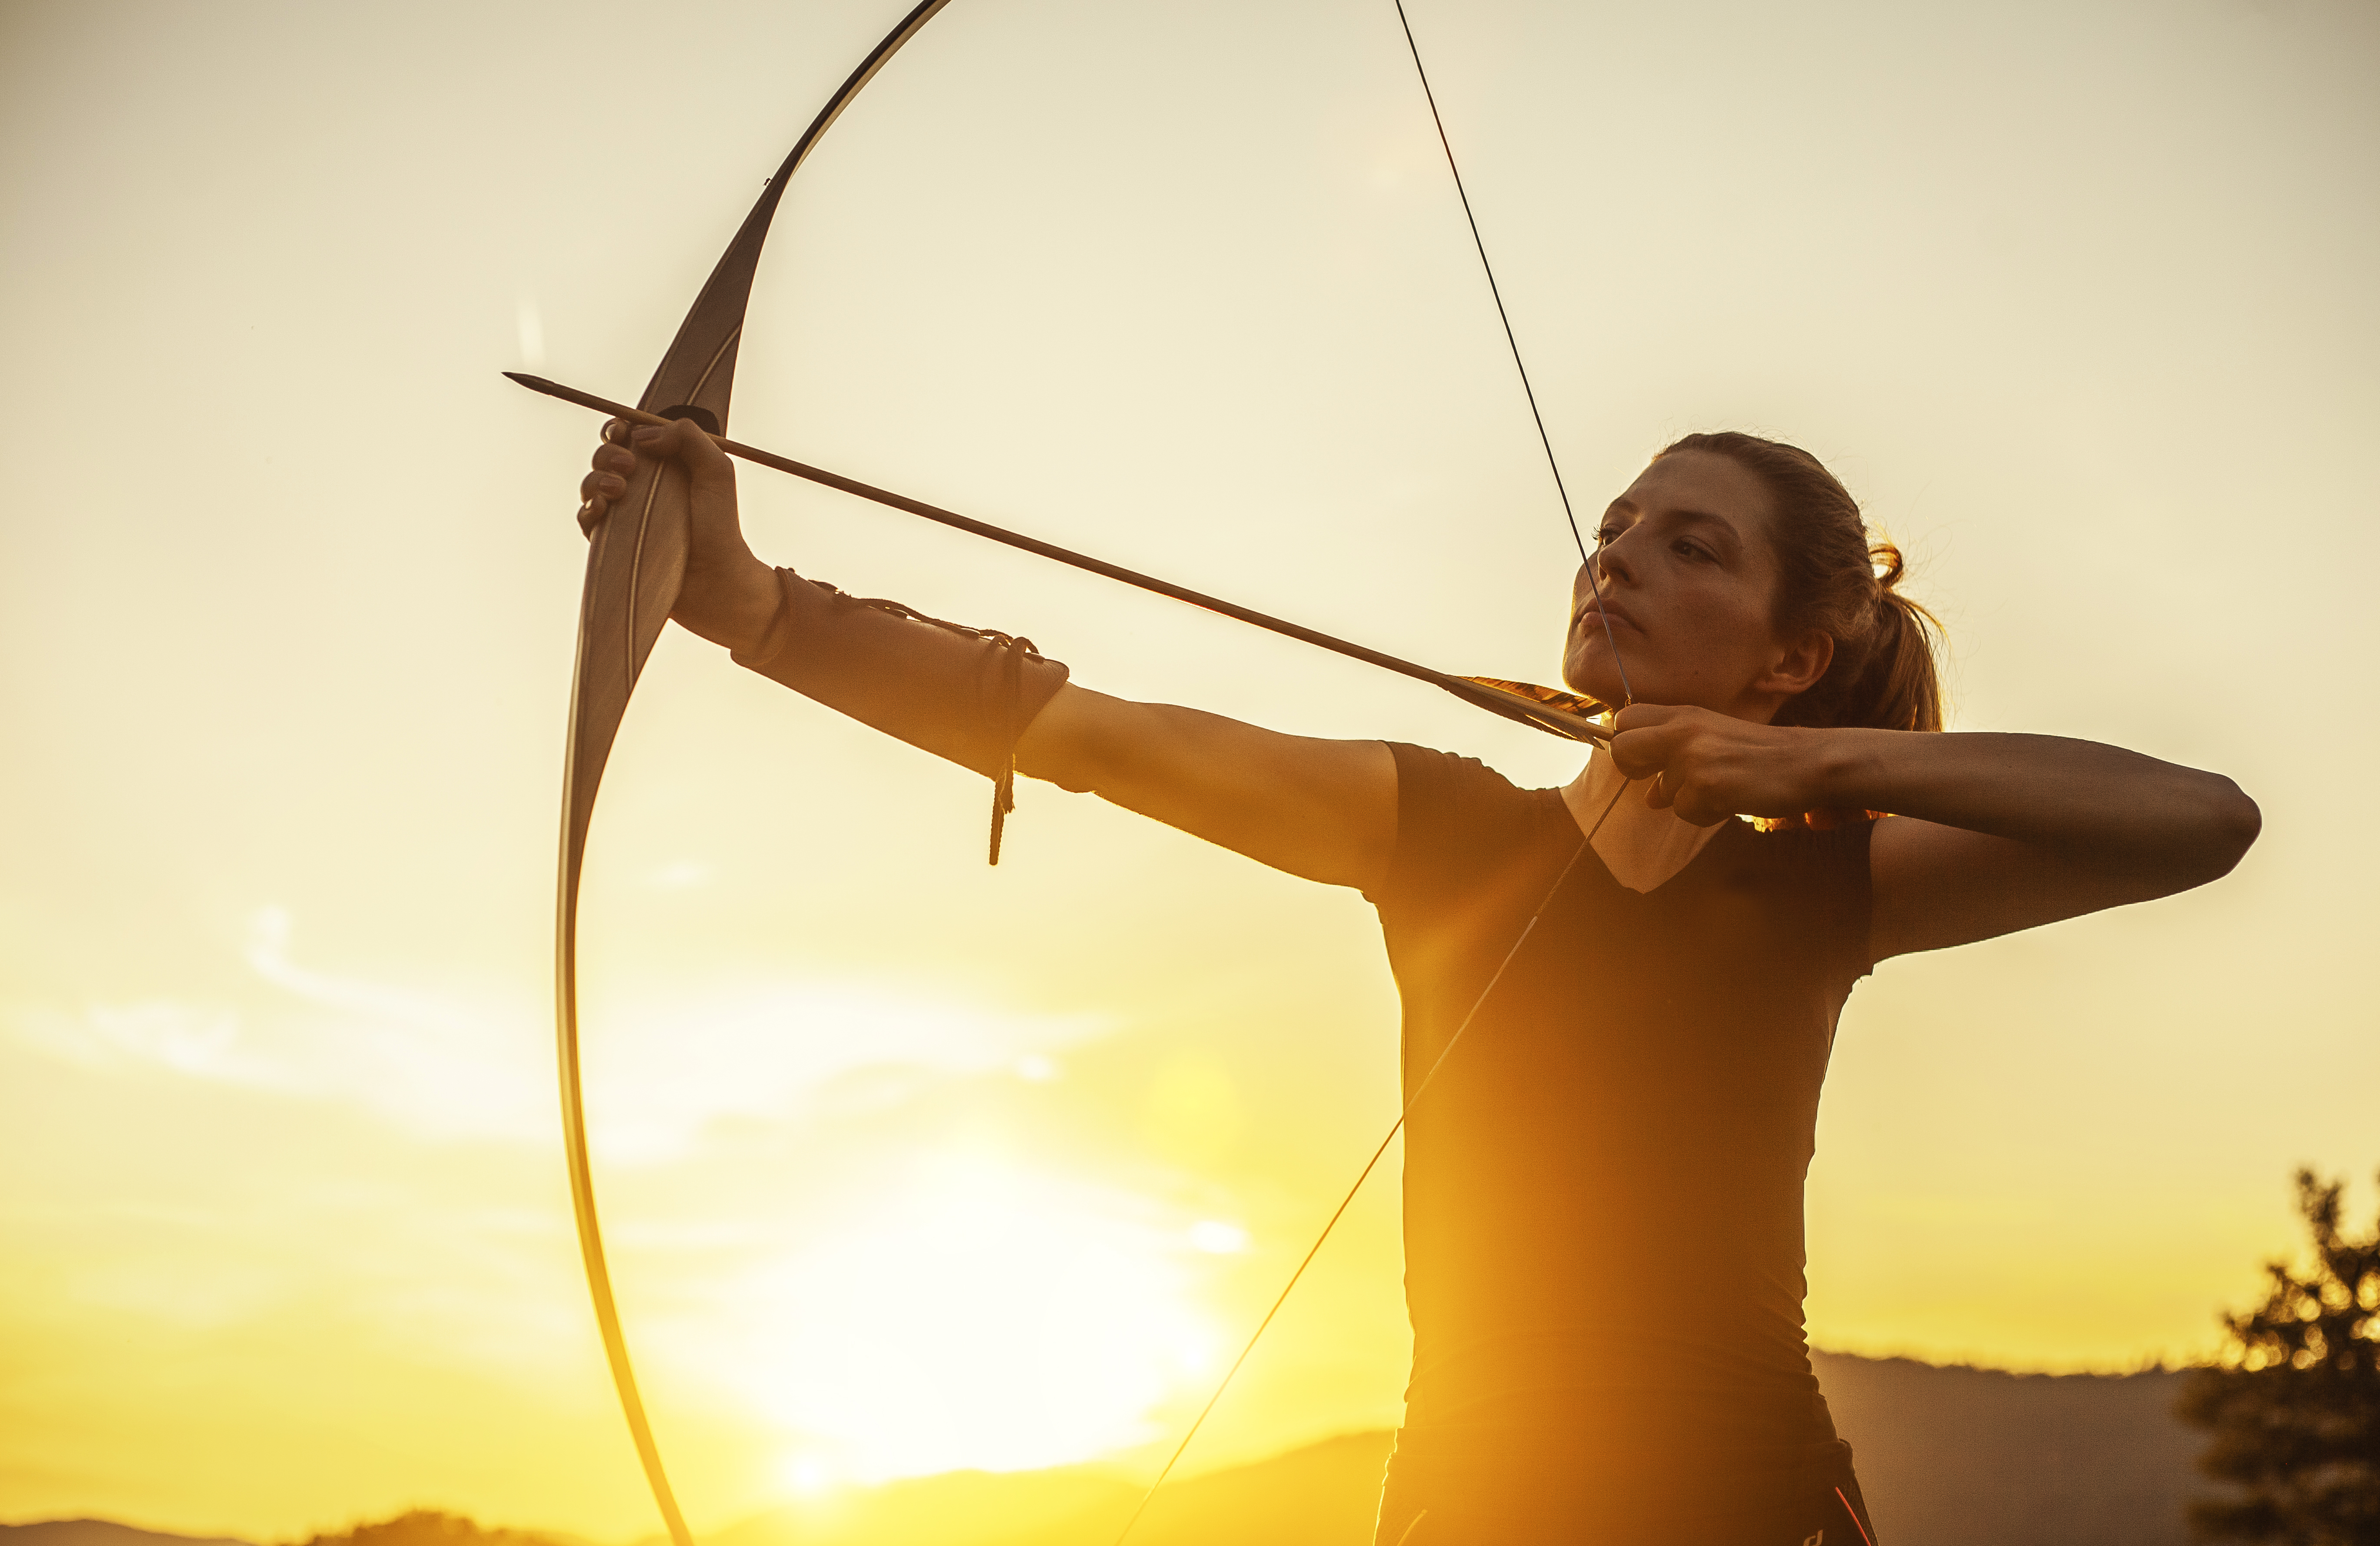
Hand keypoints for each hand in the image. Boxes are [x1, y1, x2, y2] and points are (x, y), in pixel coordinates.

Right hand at [577, 416, 780, 652]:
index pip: (630, 436)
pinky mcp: (613, 540)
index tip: (624, 432)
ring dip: (597, 479)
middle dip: (608, 453)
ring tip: (618, 490)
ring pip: (592, 483)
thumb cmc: (720, 526)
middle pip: (606, 456)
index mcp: (664, 465)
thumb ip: (688, 438)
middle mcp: (642, 486)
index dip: (620, 429)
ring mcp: (625, 513)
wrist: (714, 579)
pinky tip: (602, 510)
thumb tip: (642, 435)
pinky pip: (587, 518)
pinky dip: (589, 509)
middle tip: (629, 466)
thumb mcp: (717, 471)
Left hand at [1606, 704, 1832, 825]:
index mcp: (1685, 714)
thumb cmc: (1761, 754)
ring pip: (1660, 793)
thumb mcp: (1715, 742)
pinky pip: (1685, 813)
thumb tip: (1648, 796)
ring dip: (1687, 800)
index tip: (1643, 760)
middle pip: (1621, 748)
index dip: (1626, 743)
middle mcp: (1684, 730)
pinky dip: (1706, 814)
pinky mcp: (1708, 786)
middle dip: (1632, 770)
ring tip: (1723, 787)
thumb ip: (1677, 760)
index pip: (1625, 719)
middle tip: (1662, 780)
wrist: (1807, 762)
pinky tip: (1731, 799)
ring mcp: (1695, 758)